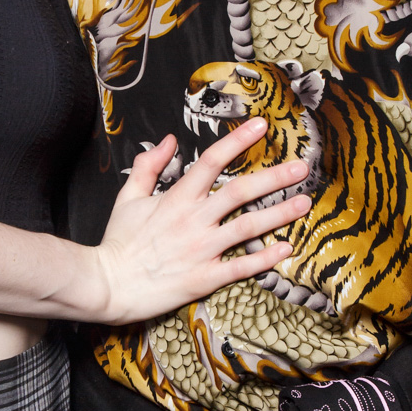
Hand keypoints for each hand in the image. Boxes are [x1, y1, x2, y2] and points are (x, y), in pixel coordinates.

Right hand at [91, 120, 310, 325]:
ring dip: (279, 214)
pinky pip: (241, 267)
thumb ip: (150, 165)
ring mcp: (201, 249)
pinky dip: (265, 259)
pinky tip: (286, 248)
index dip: (238, 141)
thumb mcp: (128, 196)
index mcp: (177, 198)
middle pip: (241, 192)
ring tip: (304, 203)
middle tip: (301, 167)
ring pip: (248, 227)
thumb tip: (168, 140)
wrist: (107, 284)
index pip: (213, 161)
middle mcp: (194, 220)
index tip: (261, 126)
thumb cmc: (118, 242)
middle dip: (274, 177)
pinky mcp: (204, 278)